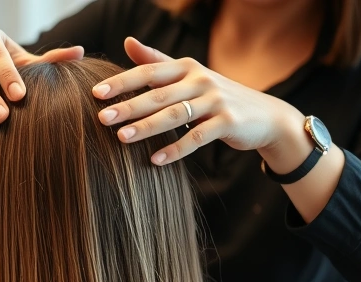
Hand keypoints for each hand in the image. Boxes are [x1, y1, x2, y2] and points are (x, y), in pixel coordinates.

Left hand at [93, 38, 305, 165]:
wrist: (264, 115)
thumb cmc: (218, 96)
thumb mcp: (190, 76)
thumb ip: (158, 61)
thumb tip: (126, 42)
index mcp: (186, 67)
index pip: (148, 72)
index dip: (122, 82)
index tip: (96, 93)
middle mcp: (200, 80)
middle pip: (158, 94)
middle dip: (128, 106)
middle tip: (100, 118)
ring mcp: (216, 101)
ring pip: (175, 115)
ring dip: (147, 127)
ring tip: (122, 138)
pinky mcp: (228, 123)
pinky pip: (197, 138)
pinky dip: (176, 150)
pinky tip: (156, 160)